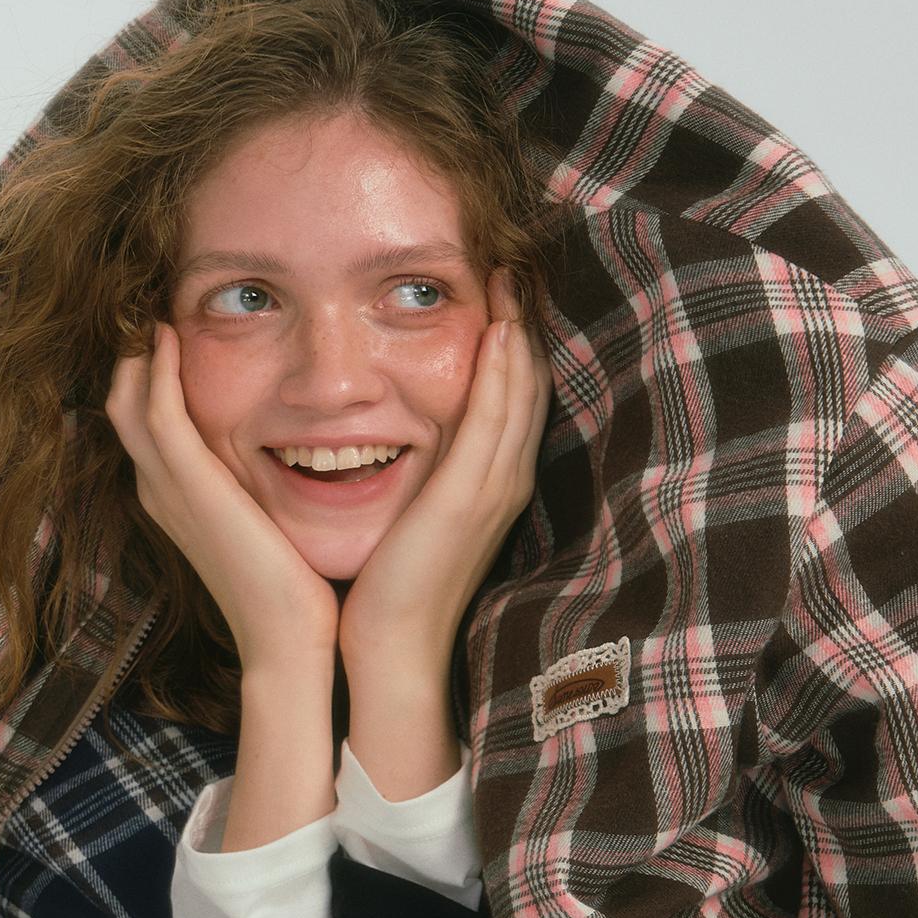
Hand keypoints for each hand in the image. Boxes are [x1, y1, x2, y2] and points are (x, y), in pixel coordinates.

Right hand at [105, 323, 341, 677]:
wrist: (290, 641)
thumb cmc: (294, 594)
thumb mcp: (268, 528)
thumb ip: (263, 489)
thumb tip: (296, 454)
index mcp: (178, 500)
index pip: (147, 420)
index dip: (155, 372)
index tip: (182, 326)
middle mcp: (161, 491)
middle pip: (124, 401)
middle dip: (139, 351)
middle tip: (164, 301)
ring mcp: (168, 489)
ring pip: (129, 398)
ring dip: (143, 347)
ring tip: (161, 301)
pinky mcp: (189, 486)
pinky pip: (158, 408)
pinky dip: (160, 367)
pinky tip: (173, 332)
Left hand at [336, 268, 552, 683]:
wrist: (389, 651)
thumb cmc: (388, 592)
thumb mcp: (412, 519)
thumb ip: (417, 477)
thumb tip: (399, 441)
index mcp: (492, 487)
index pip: (514, 400)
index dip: (512, 345)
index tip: (497, 295)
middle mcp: (505, 483)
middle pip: (529, 386)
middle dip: (522, 324)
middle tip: (511, 266)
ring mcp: (493, 490)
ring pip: (520, 394)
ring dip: (516, 331)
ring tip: (507, 277)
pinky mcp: (469, 498)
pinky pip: (494, 421)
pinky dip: (500, 372)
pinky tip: (496, 329)